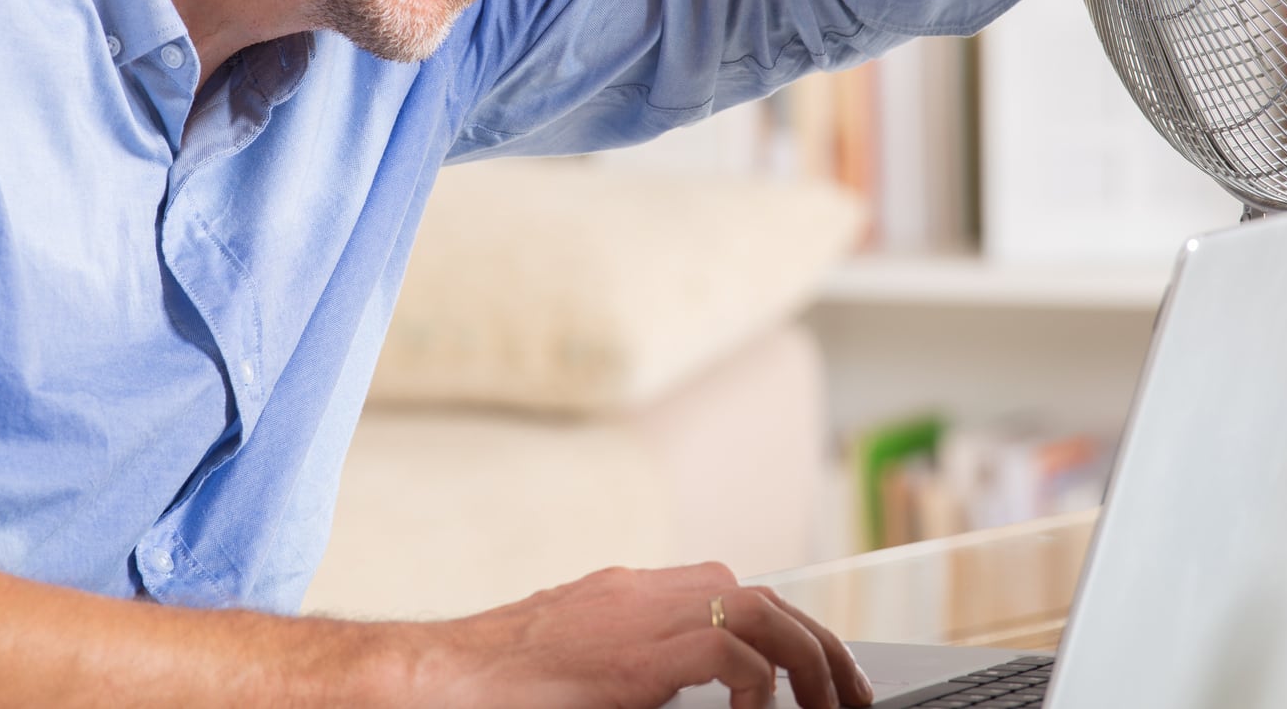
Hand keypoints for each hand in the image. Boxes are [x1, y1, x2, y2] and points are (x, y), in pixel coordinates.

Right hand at [418, 561, 876, 708]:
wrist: (436, 679)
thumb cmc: (496, 687)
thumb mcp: (583, 671)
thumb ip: (637, 671)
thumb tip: (690, 693)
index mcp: (632, 594)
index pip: (733, 591)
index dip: (786, 631)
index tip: (816, 676)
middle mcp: (643, 590)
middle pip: (760, 594)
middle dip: (815, 644)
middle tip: (850, 697)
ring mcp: (639, 611)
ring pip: (758, 608)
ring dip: (807, 659)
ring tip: (832, 708)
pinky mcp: (636, 651)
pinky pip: (727, 648)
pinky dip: (757, 680)